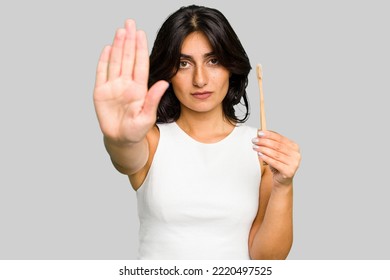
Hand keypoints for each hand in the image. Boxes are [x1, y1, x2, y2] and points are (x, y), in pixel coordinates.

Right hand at [93, 19, 168, 143]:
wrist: (121, 140)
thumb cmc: (136, 130)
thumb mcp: (147, 116)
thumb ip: (153, 99)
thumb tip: (164, 83)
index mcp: (139, 88)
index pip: (140, 63)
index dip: (140, 48)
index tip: (141, 33)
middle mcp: (126, 84)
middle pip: (128, 58)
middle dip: (129, 40)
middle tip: (130, 23)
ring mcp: (113, 86)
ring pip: (116, 62)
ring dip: (117, 46)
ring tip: (120, 31)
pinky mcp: (101, 92)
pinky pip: (102, 73)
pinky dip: (103, 61)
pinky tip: (107, 48)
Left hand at [252, 131, 300, 185]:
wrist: (282, 180)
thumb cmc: (278, 164)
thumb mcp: (276, 152)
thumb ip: (271, 143)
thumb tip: (261, 135)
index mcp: (294, 147)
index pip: (280, 138)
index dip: (269, 135)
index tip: (260, 133)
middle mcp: (296, 154)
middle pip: (277, 146)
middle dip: (264, 142)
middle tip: (255, 140)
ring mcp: (294, 164)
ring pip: (275, 154)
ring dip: (263, 149)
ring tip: (255, 147)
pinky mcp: (289, 171)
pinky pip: (275, 163)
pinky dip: (266, 158)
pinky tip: (260, 154)